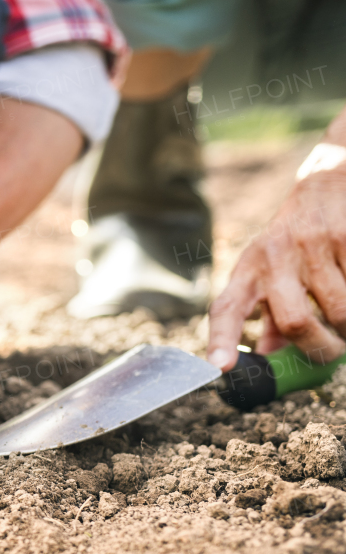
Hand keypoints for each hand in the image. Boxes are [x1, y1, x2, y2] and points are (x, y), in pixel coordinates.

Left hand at [207, 119, 345, 370]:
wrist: (329, 185)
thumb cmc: (295, 244)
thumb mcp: (271, 274)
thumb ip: (270, 318)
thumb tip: (271, 360)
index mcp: (248, 270)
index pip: (226, 309)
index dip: (222, 340)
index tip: (221, 368)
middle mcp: (273, 257)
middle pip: (295, 321)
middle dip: (319, 348)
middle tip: (331, 353)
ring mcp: (311, 245)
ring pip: (340, 312)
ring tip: (345, 320)